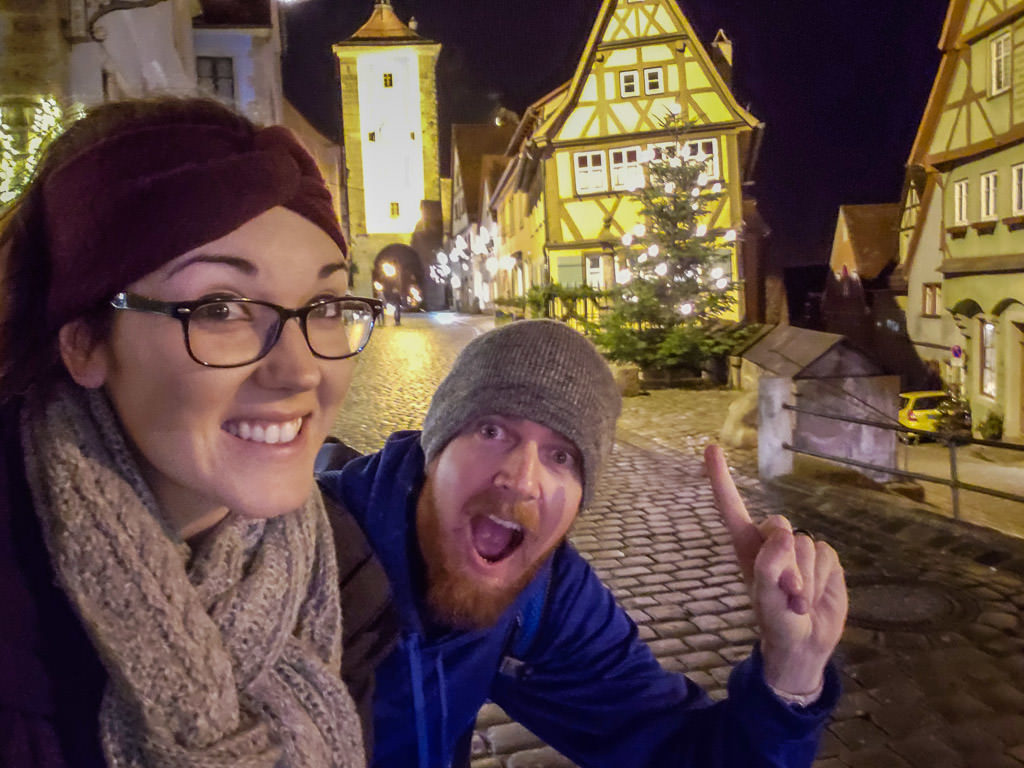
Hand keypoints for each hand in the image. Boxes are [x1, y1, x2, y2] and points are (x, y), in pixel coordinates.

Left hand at [703, 444, 847, 694]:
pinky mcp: (824, 560)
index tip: (710, 447)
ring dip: (806, 578)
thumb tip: (784, 534)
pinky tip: (816, 596)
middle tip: (787, 593)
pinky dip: (823, 579)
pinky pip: (828, 555)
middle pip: (779, 525)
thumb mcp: (766, 599)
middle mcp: (771, 543)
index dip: (721, 478)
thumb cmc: (776, 623)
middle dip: (786, 560)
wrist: (806, 645)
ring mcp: (798, 550)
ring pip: (806, 544)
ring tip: (798, 601)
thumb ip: (769, 565)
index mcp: (746, 547)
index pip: (731, 506)